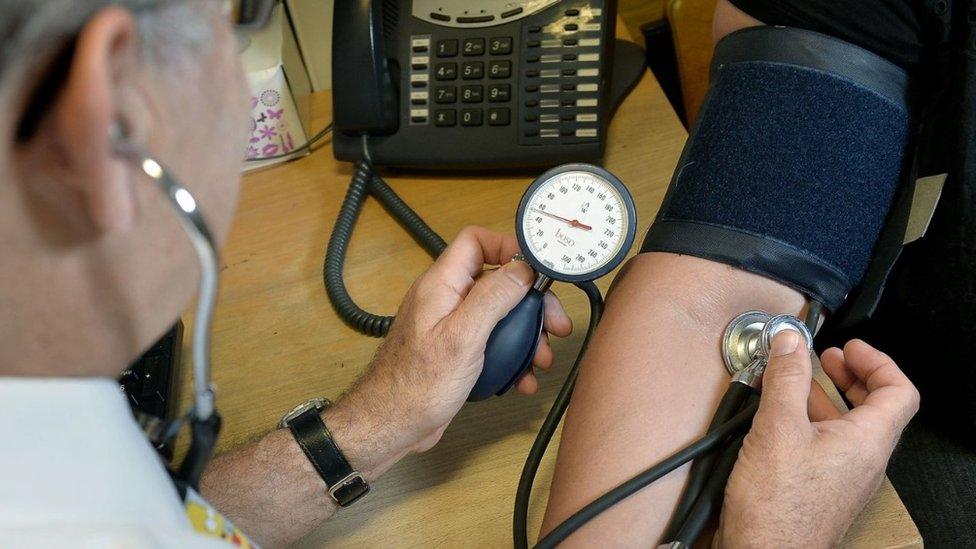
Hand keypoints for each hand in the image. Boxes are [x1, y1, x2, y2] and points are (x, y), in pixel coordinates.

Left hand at [325, 227, 571, 476]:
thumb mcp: (463, 337)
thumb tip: (522, 269)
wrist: (390, 426)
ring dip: (526, 335)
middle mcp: (446, 299)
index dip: (509, 247)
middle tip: (555, 325)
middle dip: (530, 303)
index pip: (475, 242)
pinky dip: (511, 358)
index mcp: (442, 285)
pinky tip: (523, 378)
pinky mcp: (456, 352)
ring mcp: (450, 326)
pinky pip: (491, 343)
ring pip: (498, 316)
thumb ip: (493, 298)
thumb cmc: (417, 385)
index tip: (538, 271)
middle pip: (496, 282)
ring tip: (542, 360)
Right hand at [717, 333, 919, 547]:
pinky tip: (779, 420)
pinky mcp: (824, 490)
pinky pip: (829, 446)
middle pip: (876, 408)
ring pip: (848, 427)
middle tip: (828, 358)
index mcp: (866, 442)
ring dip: (825, 398)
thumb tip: (790, 343)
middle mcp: (864, 462)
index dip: (878, 362)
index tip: (850, 348)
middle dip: (851, 376)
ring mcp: (845, 478)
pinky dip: (811, 422)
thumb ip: (786, 380)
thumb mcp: (778, 428)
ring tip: (794, 384)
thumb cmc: (777, 508)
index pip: (899, 392)